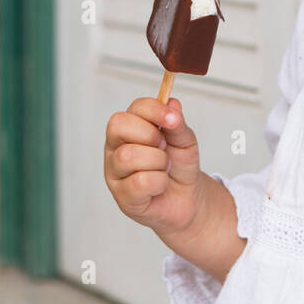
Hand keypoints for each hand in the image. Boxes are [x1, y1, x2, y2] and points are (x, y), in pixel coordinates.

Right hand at [104, 96, 203, 236]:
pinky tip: (160, 186)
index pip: (133, 108)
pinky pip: (139, 182)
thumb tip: (171, 104)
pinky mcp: (122, 197)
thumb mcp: (185, 140)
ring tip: (164, 168)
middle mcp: (115, 147)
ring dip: (158, 162)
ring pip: (127, 156)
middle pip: (118, 126)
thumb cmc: (180, 166)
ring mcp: (114, 173)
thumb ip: (177, 123)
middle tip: (164, 148)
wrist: (188, 198)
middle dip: (151, 136)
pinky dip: (159, 183)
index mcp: (129, 128)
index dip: (154, 110)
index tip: (173, 119)